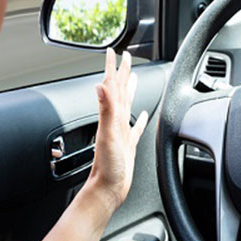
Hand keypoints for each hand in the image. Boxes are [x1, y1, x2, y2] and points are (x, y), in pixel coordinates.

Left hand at [87, 49, 148, 210]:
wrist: (107, 190)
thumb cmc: (107, 166)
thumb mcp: (108, 135)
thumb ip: (105, 109)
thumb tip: (99, 84)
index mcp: (112, 117)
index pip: (112, 86)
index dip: (113, 68)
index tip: (114, 51)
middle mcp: (116, 122)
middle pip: (120, 90)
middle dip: (122, 73)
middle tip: (126, 57)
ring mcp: (122, 133)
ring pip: (127, 104)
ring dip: (130, 90)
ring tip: (133, 78)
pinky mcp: (128, 144)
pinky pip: (135, 126)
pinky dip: (139, 118)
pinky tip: (141, 115)